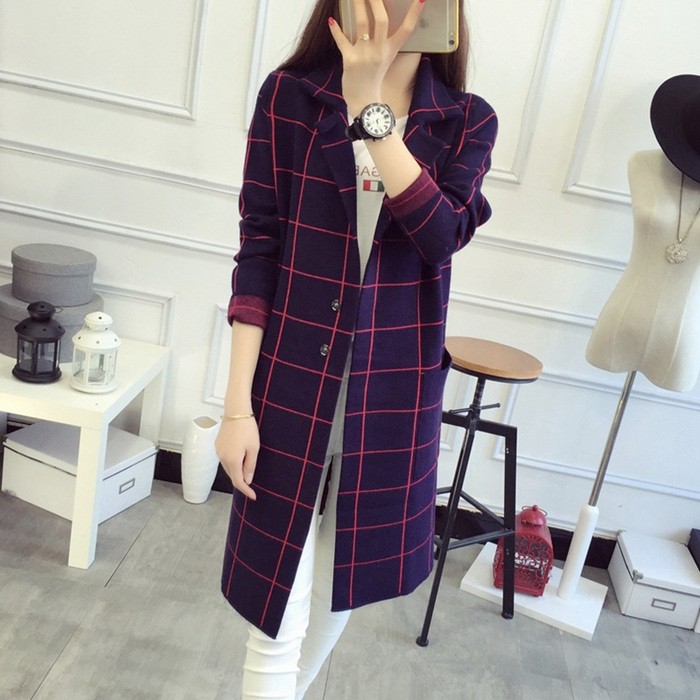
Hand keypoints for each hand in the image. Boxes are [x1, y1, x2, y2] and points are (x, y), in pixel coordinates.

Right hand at [215, 417, 259, 499]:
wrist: (235, 412)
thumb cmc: (247, 428)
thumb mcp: (254, 448)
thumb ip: (250, 466)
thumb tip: (248, 480)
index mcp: (232, 460)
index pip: (238, 482)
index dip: (246, 491)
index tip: (253, 496)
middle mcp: (222, 458)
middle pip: (232, 475)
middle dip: (242, 480)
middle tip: (253, 480)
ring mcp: (218, 451)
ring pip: (228, 467)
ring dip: (237, 470)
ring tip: (247, 465)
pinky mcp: (217, 445)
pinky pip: (225, 459)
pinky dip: (232, 462)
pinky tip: (240, 456)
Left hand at [328, 0, 424, 115]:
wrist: (364, 102)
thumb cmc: (372, 79)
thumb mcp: (383, 60)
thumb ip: (382, 42)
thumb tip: (375, 20)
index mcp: (390, 51)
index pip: (407, 30)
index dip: (414, 14)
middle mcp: (379, 52)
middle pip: (381, 20)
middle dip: (375, 0)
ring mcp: (365, 55)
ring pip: (362, 24)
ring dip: (358, 5)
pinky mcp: (350, 61)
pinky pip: (342, 41)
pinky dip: (336, 30)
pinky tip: (332, 21)